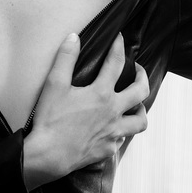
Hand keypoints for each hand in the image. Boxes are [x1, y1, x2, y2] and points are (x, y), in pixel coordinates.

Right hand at [23, 33, 148, 189]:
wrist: (49, 155)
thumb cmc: (51, 118)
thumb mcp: (54, 83)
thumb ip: (66, 58)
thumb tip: (74, 37)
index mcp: (101, 94)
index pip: (116, 63)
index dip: (119, 47)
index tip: (120, 38)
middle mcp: (113, 112)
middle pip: (140, 91)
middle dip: (142, 76)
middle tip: (138, 70)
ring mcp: (113, 133)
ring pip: (140, 121)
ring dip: (141, 108)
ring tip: (135, 103)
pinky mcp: (108, 149)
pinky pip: (123, 138)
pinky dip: (123, 130)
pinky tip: (115, 127)